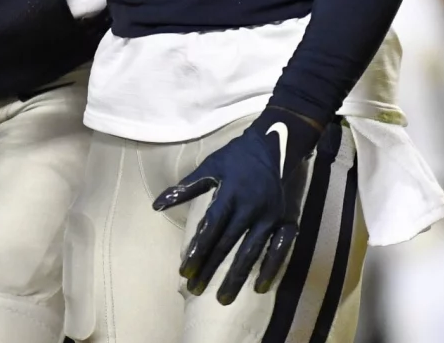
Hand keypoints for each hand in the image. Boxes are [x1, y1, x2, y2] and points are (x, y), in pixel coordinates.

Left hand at [151, 107, 318, 303]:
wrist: (274, 145)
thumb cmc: (236, 158)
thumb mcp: (209, 167)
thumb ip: (185, 188)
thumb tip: (157, 205)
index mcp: (231, 194)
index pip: (211, 228)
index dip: (197, 251)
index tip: (184, 271)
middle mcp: (251, 208)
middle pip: (228, 244)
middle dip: (211, 269)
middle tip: (195, 289)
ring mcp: (270, 217)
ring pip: (252, 253)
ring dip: (236, 277)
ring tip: (222, 298)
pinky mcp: (286, 221)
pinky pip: (280, 250)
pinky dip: (271, 270)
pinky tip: (259, 288)